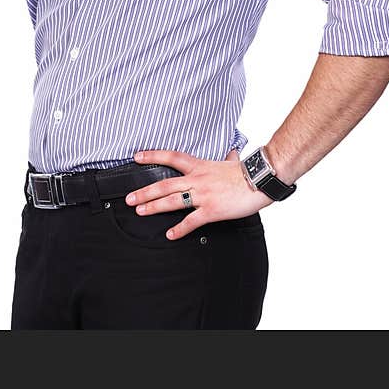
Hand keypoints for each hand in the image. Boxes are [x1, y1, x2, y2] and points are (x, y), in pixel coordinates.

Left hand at [124, 147, 272, 240]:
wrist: (260, 179)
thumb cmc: (247, 172)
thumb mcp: (232, 161)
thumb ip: (228, 159)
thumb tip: (232, 153)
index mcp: (200, 166)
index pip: (171, 157)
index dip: (152, 156)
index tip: (137, 157)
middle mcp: (197, 179)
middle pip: (164, 184)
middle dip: (145, 191)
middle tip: (129, 198)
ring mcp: (203, 195)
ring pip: (172, 201)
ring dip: (154, 207)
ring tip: (140, 211)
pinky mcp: (211, 210)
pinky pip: (191, 221)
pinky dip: (179, 229)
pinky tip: (170, 235)